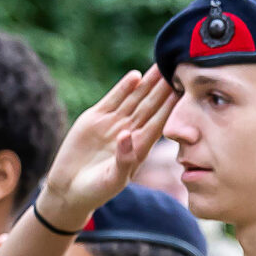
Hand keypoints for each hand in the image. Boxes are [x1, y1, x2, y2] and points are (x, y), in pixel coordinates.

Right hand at [36, 71, 179, 228]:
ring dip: (147, 83)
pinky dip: (124, 88)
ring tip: (160, 66)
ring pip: (134, 99)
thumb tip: (127, 135)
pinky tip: (136, 76)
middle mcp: (130, 132)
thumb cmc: (96, 190)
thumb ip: (123, 159)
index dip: (171, 108)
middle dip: (163, 89)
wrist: (69, 188)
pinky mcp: (95, 118)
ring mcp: (113, 123)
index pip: (160, 123)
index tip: (185, 93)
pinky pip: (113, 100)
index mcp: (140, 148)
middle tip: (178, 69)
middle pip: (150, 106)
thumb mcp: (113, 179)